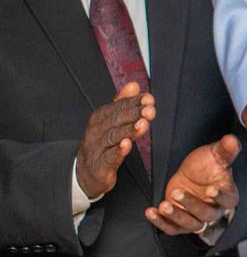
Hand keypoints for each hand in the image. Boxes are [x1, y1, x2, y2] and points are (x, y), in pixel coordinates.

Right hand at [75, 82, 154, 198]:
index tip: (149, 99)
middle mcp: (96, 131)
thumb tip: (134, 85)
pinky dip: (118, 151)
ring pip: (112, 137)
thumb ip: (122, 103)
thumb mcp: (111, 122)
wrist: (86, 172)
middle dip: (134, 114)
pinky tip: (127, 145)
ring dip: (129, 130)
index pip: (117, 107)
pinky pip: (108, 157)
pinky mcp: (99, 165)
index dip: (133, 102)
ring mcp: (96, 148)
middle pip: (115, 120)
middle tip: (150, 110)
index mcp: (100, 118)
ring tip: (143, 124)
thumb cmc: (102, 144)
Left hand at [147, 135, 240, 237]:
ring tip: (163, 204)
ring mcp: (197, 218)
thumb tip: (232, 139)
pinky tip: (151, 212)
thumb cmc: (207, 165)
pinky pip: (171, 228)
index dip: (220, 196)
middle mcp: (214, 210)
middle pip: (206, 214)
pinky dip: (160, 222)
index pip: (228, 200)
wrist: (191, 174)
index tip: (211, 190)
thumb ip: (225, 149)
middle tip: (177, 192)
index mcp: (228, 195)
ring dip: (176, 216)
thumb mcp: (215, 154)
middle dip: (191, 204)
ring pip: (189, 223)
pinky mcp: (180, 222)